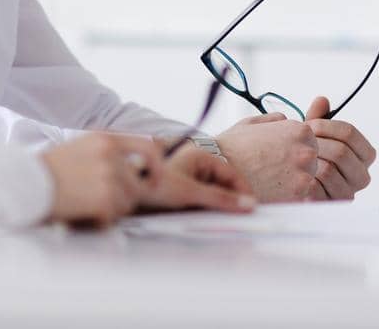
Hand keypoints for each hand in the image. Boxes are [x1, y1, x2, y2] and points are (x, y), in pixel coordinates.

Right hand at [40, 132, 155, 227]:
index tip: (156, 179)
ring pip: (128, 202)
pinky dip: (100, 220)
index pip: (147, 147)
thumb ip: (106, 154)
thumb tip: (134, 169)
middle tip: (105, 202)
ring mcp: (109, 175)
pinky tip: (81, 214)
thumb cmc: (46, 170)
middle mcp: (111, 154)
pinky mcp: (104, 198)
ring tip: (86, 205)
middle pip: (139, 183)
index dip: (156, 166)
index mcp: (105, 138)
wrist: (24, 182)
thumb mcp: (79, 148)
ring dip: (111, 209)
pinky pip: (114, 216)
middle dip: (126, 196)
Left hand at [139, 145, 256, 213]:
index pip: (232, 173)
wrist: (125, 192)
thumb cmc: (153, 185)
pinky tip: (204, 220)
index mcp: (201, 155)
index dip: (244, 192)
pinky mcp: (180, 189)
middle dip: (231, 201)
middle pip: (223, 184)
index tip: (252, 209)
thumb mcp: (191, 193)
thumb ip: (221, 199)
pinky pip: (200, 199)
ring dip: (217, 207)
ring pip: (212, 192)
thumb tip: (249, 205)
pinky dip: (205, 209)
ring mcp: (188, 176)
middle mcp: (195, 162)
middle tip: (240, 220)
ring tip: (221, 222)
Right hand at [214, 113, 319, 201]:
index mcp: (299, 130)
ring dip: (293, 182)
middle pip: (312, 161)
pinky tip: (271, 192)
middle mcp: (306, 151)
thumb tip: (285, 119)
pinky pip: (300, 197)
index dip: (293, 149)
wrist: (218, 173)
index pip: (310, 141)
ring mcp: (304, 174)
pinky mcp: (297, 196)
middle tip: (273, 170)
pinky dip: (288, 196)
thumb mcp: (253, 123)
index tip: (278, 155)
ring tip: (270, 181)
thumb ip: (275, 120)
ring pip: (307, 179)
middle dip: (296, 166)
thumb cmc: (232, 148)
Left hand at [303, 96, 377, 199]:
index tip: (310, 125)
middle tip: (300, 143)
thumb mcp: (315, 136)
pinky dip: (304, 179)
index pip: (350, 133)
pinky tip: (297, 174)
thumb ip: (319, 117)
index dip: (327, 126)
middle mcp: (362, 176)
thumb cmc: (309, 158)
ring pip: (328, 170)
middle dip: (316, 144)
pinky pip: (316, 189)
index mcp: (364, 155)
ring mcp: (348, 193)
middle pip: (341, 152)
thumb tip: (321, 101)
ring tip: (297, 158)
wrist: (296, 185)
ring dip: (308, 162)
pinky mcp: (332, 206)